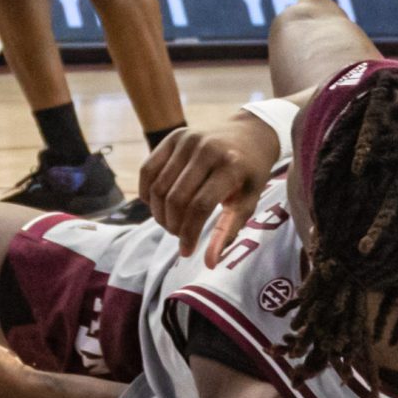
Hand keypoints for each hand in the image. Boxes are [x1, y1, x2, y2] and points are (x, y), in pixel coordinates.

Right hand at [139, 118, 277, 261]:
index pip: (200, 206)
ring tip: (170, 223)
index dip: (189, 233)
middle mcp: (207, 149)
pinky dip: (147, 192)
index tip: (187, 251)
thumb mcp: (248, 201)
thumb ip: (228, 231)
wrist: (249, 133)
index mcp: (231, 165)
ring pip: (159, 186)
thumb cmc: (250, 174)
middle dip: (173, 225)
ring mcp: (187, 139)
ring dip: (159, 213)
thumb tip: (209, 263)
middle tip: (178, 236)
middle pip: (176, 198)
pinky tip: (157, 205)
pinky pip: (148, 169)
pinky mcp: (173, 136)